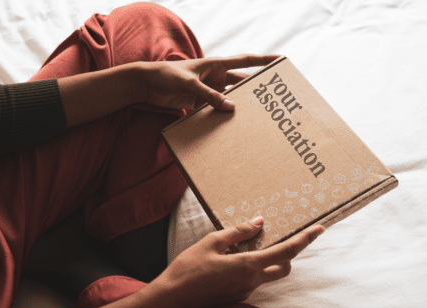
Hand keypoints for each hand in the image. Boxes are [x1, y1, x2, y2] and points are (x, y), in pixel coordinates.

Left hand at [137, 54, 280, 110]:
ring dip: (239, 105)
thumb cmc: (166, 75)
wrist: (145, 83)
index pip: (245, 61)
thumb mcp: (190, 84)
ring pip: (229, 98)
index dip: (263, 61)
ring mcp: (207, 90)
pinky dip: (222, 116)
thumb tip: (232, 107)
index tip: (280, 61)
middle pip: (241, 82)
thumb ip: (209, 96)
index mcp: (216, 64)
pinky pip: (215, 109)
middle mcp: (215, 76)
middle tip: (273, 98)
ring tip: (255, 116)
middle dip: (255, 89)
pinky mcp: (198, 102)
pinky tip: (231, 126)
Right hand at [152, 217, 323, 307]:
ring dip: (268, 260)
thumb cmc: (188, 269)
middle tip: (283, 237)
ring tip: (248, 245)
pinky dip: (251, 267)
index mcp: (248, 266)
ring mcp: (245, 291)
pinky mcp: (237, 296)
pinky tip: (231, 259)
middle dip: (289, 252)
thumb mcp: (211, 242)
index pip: (286, 252)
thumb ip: (238, 232)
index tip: (319, 230)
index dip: (304, 240)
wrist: (172, 298)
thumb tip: (259, 222)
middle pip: (284, 267)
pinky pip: (253, 279)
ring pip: (268, 274)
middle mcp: (252, 281)